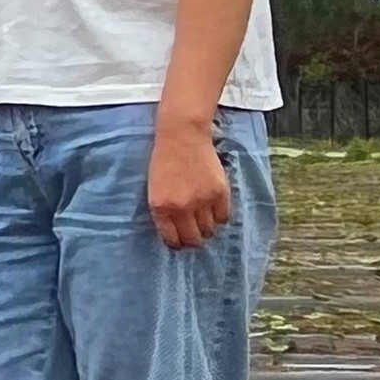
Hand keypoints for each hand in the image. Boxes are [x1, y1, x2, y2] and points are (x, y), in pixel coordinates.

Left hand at [148, 120, 233, 249]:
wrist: (181, 136)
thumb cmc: (164, 161)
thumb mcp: (154, 189)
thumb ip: (164, 211)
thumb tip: (176, 232)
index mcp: (160, 208)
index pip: (172, 239)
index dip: (178, 243)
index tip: (180, 241)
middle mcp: (181, 208)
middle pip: (193, 239)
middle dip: (193, 240)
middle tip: (195, 234)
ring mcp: (202, 201)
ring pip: (210, 231)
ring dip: (207, 229)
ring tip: (205, 221)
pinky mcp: (219, 193)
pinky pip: (224, 217)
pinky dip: (220, 217)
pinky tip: (215, 210)